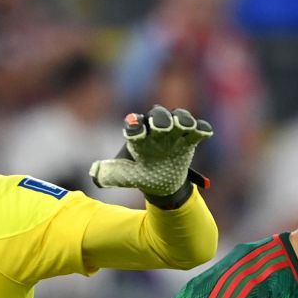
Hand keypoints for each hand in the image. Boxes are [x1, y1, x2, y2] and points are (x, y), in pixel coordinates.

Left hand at [90, 106, 213, 203]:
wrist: (161, 183)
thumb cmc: (140, 173)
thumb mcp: (124, 176)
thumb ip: (108, 174)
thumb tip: (94, 173)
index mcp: (138, 133)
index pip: (135, 124)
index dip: (134, 124)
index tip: (134, 128)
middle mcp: (156, 128)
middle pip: (158, 114)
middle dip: (160, 118)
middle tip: (161, 127)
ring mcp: (175, 131)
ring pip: (179, 117)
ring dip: (182, 119)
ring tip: (185, 125)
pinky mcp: (191, 139)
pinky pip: (198, 130)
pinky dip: (201, 129)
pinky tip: (204, 132)